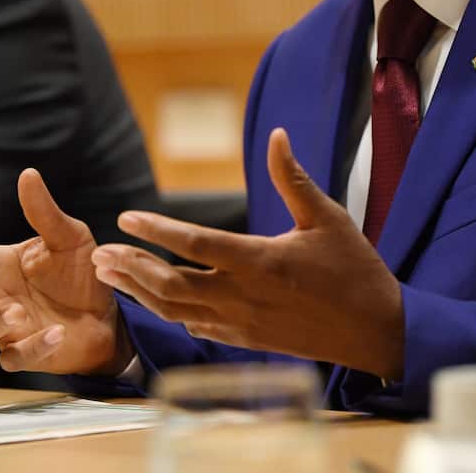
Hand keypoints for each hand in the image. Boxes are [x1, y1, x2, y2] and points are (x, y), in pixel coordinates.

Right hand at [0, 168, 129, 374]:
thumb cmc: (81, 270)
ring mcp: (7, 329)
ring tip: (19, 314)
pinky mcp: (26, 353)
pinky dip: (31, 348)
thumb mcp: (69, 237)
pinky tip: (56, 333)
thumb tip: (28, 174)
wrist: (109, 309)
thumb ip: (45, 212)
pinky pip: (13, 359)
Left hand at [91, 128, 405, 378]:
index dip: (158, 231)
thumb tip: (277, 134)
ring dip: (138, 291)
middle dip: (131, 267)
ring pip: (175, 311)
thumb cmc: (355, 270)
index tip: (126, 217)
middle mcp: (244, 297)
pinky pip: (194, 328)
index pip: (197, 244)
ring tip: (110, 274)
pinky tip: (151, 299)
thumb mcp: (328, 218)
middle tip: (100, 252)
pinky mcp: (245, 341)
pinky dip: (166, 312)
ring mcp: (241, 324)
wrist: (374, 332)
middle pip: (171, 284)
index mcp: (263, 262)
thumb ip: (293, 178)